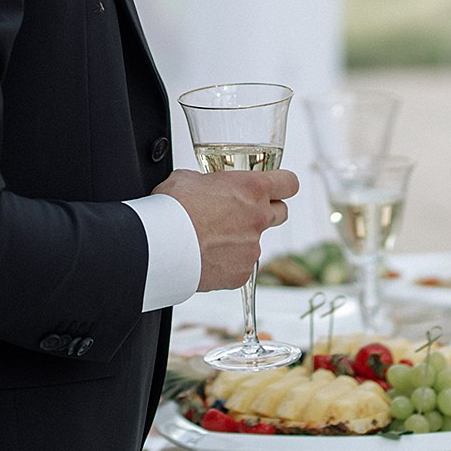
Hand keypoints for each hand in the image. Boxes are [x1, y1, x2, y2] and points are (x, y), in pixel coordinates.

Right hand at [155, 167, 296, 291]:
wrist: (160, 245)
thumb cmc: (172, 208)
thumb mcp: (189, 178)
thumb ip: (209, 182)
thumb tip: (206, 187)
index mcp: (252, 188)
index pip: (289, 182)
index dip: (283, 184)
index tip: (277, 187)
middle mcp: (259, 218)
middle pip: (282, 212)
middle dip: (266, 211)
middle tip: (242, 213)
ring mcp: (253, 248)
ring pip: (256, 241)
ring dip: (241, 239)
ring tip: (210, 240)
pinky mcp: (242, 272)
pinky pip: (241, 266)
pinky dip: (227, 263)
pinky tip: (206, 257)